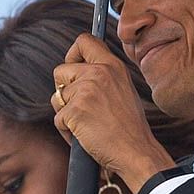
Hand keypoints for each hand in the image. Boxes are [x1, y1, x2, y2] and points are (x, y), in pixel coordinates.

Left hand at [52, 33, 175, 192]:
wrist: (136, 152)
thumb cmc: (130, 127)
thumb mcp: (123, 89)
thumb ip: (103, 75)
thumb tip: (78, 71)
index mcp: (113, 65)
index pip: (84, 41)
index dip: (72, 54)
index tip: (73, 67)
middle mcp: (99, 73)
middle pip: (60, 70)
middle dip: (64, 90)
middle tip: (79, 106)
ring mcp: (85, 91)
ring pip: (57, 97)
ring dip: (65, 113)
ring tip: (86, 124)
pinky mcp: (75, 111)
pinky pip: (58, 119)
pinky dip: (67, 131)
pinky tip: (85, 136)